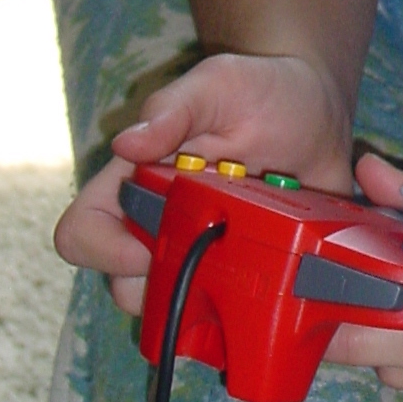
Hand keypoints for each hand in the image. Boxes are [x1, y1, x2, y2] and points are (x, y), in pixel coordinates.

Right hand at [52, 51, 353, 315]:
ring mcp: (203, 255)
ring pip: (178, 313)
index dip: (104, 251)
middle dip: (167, 283)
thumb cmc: (257, 89)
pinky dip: (255, 311)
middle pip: (127, 289)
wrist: (319, 106)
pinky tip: (283, 280)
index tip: (151, 244)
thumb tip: (125, 144)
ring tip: (259, 258)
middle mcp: (159, 228)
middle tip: (220, 254)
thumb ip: (173, 107)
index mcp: (136, 184)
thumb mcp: (217, 84)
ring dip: (213, 299)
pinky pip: (234, 318)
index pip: (83, 234)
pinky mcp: (245, 275)